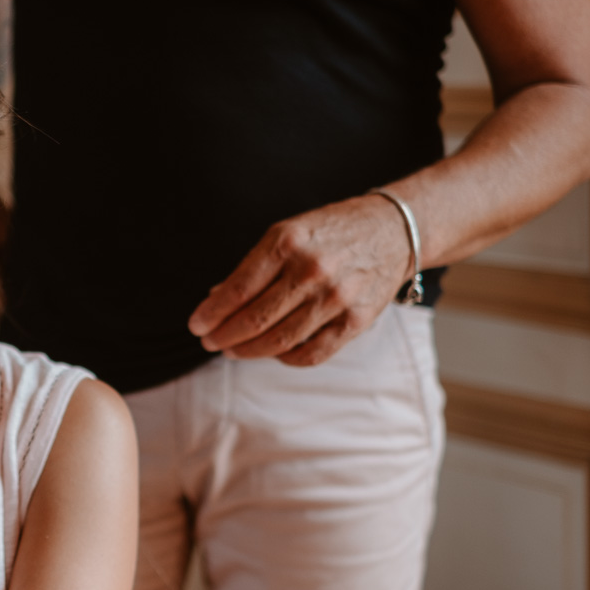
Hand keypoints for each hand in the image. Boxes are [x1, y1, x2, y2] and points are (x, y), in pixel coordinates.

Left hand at [186, 194, 414, 366]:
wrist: (393, 231)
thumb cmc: (331, 232)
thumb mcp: (288, 233)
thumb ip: (253, 267)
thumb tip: (216, 298)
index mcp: (287, 242)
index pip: (239, 288)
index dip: (212, 312)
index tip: (197, 325)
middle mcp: (311, 270)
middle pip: (255, 319)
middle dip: (224, 336)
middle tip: (209, 341)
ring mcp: (336, 297)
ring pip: (280, 340)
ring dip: (248, 350)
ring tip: (232, 350)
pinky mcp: (355, 321)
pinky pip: (311, 354)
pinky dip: (284, 358)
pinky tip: (271, 352)